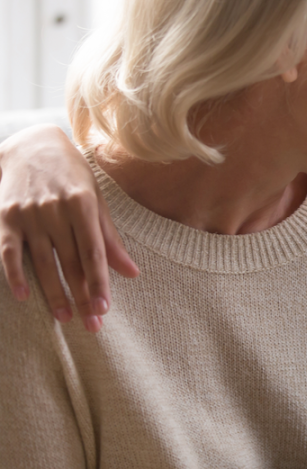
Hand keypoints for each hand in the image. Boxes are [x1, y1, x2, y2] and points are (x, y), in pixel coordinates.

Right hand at [0, 125, 138, 331]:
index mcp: (83, 204)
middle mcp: (55, 210)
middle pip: (70, 262)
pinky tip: (24, 297)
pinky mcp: (6, 217)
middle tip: (90, 325)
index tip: (104, 308)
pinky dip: (15, 274)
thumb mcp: (96, 201)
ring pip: (42, 262)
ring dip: (53, 292)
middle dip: (81, 295)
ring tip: (64, 318)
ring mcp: (29, 214)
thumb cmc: (73, 177)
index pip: (93, 252)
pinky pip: (9, 251)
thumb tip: (132, 273)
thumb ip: (110, 238)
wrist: (32, 145)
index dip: (99, 282)